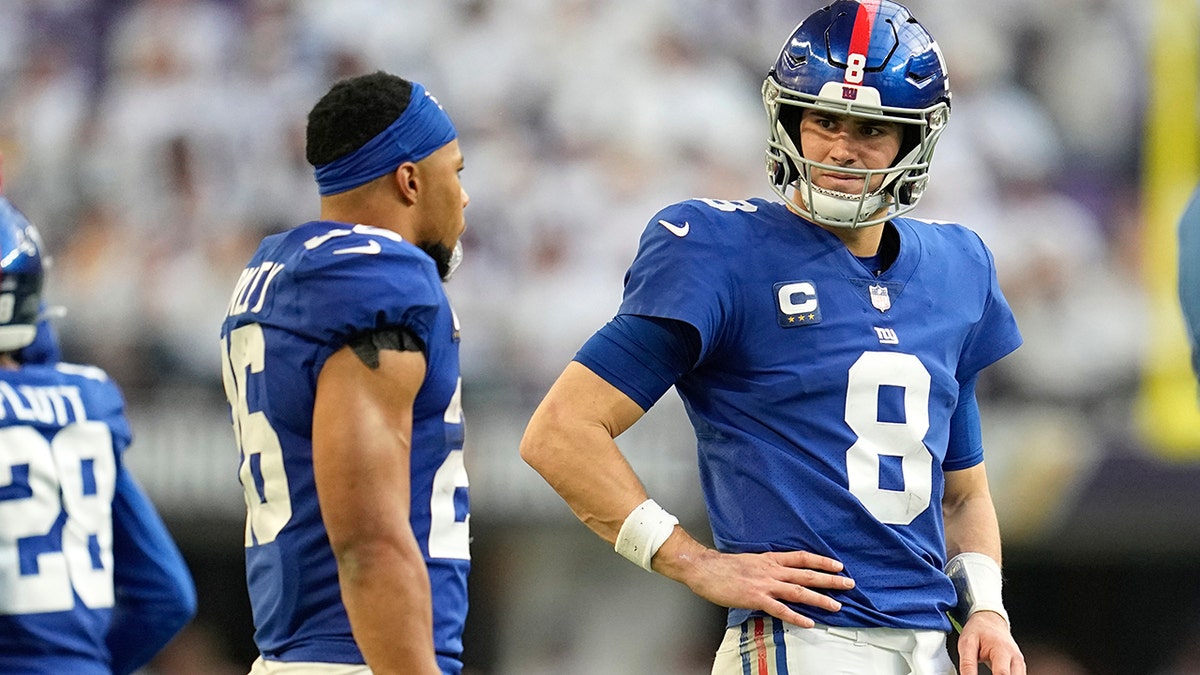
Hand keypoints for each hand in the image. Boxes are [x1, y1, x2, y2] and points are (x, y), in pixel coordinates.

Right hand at [655, 536, 854, 627]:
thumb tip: (777, 573)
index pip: (802, 557)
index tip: (837, 565)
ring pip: (798, 591)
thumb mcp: (750, 560)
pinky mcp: (756, 598)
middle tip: (848, 583)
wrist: (703, 568)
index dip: (821, 561)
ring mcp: (764, 584)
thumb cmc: (722, 566)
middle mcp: (771, 569)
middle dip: (830, 579)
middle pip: (807, 574)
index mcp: (769, 559)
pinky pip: (780, 609)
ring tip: (836, 606)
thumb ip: (765, 567)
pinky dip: (796, 616)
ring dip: (819, 599)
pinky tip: (808, 622)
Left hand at [957, 611, 1024, 674]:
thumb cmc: (978, 630)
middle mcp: (1015, 658)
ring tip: (989, 670)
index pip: (1002, 674)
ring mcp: (1019, 663)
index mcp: (1002, 650)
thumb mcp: (966, 644)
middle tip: (982, 674)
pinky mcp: (1020, 667)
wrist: (990, 621)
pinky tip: (994, 674)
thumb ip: (967, 664)